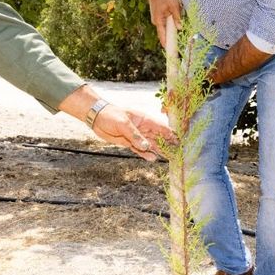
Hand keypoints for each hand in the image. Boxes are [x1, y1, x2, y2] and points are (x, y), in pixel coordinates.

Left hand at [59, 86, 174, 159]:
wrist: (96, 117)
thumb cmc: (111, 115)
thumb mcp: (123, 123)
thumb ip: (135, 136)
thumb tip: (147, 147)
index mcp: (144, 119)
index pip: (161, 127)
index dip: (170, 134)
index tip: (179, 141)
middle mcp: (143, 128)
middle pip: (158, 137)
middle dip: (167, 145)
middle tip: (177, 153)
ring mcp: (136, 136)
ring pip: (150, 145)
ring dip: (159, 151)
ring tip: (169, 158)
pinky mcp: (129, 143)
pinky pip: (140, 150)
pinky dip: (145, 154)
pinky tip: (152, 159)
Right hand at [147, 0, 182, 49]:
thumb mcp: (174, 5)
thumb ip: (177, 18)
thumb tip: (180, 28)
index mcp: (158, 21)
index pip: (162, 35)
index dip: (166, 43)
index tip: (168, 52)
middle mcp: (156, 21)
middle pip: (167, 29)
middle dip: (174, 26)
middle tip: (178, 20)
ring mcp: (157, 18)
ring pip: (168, 23)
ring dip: (173, 17)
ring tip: (175, 5)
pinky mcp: (159, 14)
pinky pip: (167, 18)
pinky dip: (171, 14)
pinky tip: (173, 4)